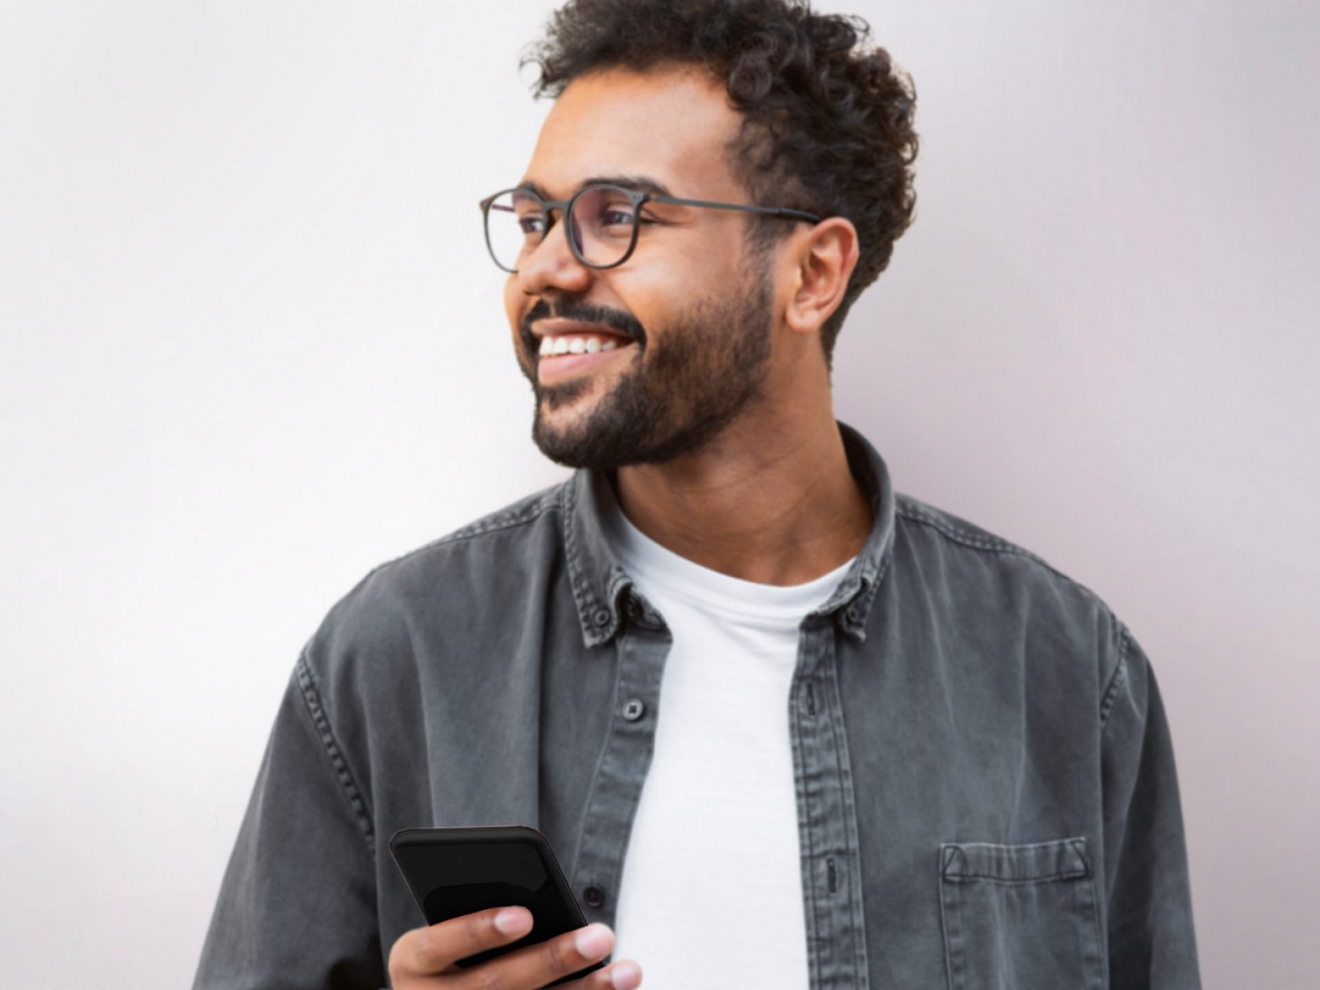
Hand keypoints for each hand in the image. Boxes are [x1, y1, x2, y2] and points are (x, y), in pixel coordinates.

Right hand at [388, 906, 641, 989]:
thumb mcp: (451, 925)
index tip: (525, 915)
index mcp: (410, 961)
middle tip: (602, 935)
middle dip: (554, 960)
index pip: (438, 944)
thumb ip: (479, 908)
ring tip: (629, 969)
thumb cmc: (456, 944)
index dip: (479, 930)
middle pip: (495, 985)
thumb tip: (540, 906)